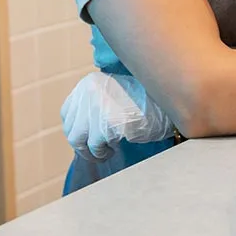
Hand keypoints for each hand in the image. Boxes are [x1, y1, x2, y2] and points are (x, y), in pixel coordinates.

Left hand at [60, 72, 174, 161]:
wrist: (167, 104)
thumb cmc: (146, 102)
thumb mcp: (114, 94)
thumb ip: (96, 104)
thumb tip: (83, 129)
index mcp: (89, 83)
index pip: (68, 111)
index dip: (76, 127)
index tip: (88, 137)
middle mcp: (87, 92)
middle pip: (70, 127)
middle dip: (82, 143)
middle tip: (97, 150)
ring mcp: (95, 106)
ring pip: (77, 139)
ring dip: (89, 151)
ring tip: (104, 153)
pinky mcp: (105, 123)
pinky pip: (94, 146)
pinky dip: (102, 152)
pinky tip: (114, 149)